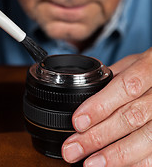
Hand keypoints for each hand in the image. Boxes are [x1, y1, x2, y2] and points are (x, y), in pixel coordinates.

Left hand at [62, 49, 151, 166]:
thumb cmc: (150, 69)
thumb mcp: (133, 63)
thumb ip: (113, 76)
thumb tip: (84, 93)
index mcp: (150, 68)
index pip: (126, 88)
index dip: (101, 106)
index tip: (78, 121)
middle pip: (131, 117)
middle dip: (99, 135)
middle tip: (73, 148)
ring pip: (146, 138)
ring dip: (115, 155)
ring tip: (90, 164)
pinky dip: (134, 162)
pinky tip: (113, 166)